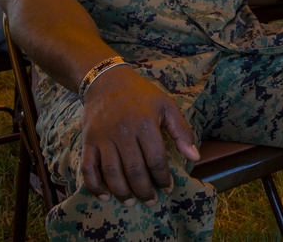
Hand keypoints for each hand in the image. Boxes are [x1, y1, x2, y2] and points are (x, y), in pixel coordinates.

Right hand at [80, 66, 199, 205]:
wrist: (106, 81)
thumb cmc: (141, 95)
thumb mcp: (167, 106)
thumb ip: (181, 131)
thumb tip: (195, 156)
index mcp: (145, 123)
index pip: (155, 159)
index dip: (163, 178)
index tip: (168, 188)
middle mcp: (123, 132)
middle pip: (134, 170)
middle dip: (144, 190)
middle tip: (151, 201)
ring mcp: (103, 137)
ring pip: (111, 172)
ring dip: (122, 192)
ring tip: (131, 202)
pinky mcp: (87, 141)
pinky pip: (88, 168)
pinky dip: (95, 186)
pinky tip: (105, 197)